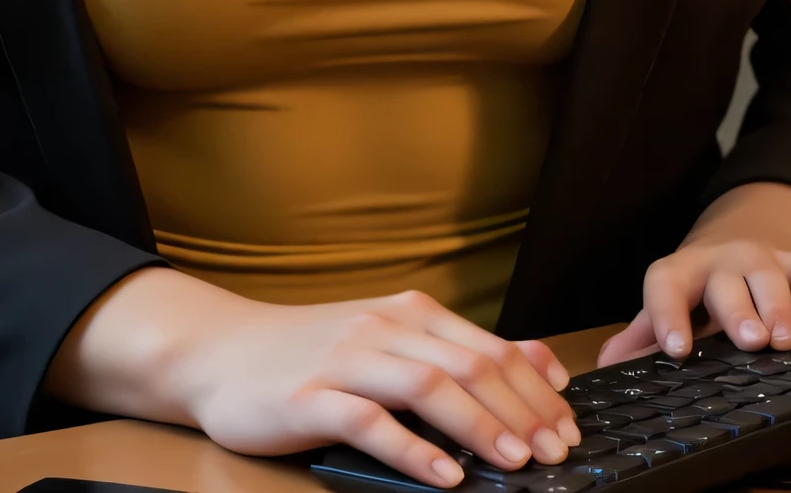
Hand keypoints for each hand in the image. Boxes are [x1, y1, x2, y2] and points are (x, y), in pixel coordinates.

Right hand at [47, 266, 580, 486]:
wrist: (221, 351)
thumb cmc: (310, 355)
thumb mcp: (390, 342)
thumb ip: (460, 350)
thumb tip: (539, 359)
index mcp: (408, 314)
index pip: (488, 348)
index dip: (535, 389)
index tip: (569, 428)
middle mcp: (382, 327)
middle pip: (467, 365)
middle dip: (520, 411)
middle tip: (556, 453)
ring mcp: (345, 359)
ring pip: (426, 386)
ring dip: (477, 426)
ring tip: (513, 463)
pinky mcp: (310, 396)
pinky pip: (368, 421)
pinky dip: (411, 449)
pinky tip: (442, 476)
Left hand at [597, 182, 790, 364]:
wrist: (729, 249)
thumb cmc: (695, 293)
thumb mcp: (667, 309)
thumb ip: (641, 336)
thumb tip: (608, 365)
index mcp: (682, 273)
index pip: (665, 283)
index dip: (669, 312)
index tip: (675, 348)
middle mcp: (721, 262)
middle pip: (725, 280)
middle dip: (737, 310)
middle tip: (749, 341)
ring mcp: (762, 259)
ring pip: (768, 273)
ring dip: (776, 305)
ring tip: (782, 339)